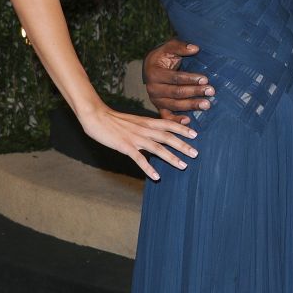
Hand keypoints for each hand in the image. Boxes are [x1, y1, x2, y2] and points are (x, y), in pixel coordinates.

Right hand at [79, 104, 197, 180]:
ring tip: (183, 166)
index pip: (168, 124)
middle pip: (167, 137)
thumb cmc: (114, 120)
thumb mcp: (134, 120)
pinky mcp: (125, 146)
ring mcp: (135, 138)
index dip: (182, 129)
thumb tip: (157, 130)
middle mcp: (144, 129)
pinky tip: (156, 177)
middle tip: (195, 154)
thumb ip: (147, 125)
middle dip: (183, 145)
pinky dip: (148, 168)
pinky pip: (139, 159)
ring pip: (157, 148)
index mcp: (146, 122)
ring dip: (171, 158)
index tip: (195, 134)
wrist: (96, 116)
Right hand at [143, 39, 213, 123]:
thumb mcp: (169, 47)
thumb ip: (181, 46)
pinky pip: (166, 116)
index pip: (175, 78)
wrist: (151, 67)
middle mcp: (152, 88)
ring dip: (191, 105)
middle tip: (211, 91)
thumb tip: (195, 48)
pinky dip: (176, 120)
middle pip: (177, 92)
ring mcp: (155, 99)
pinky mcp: (159, 107)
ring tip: (207, 104)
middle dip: (195, 92)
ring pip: (174, 105)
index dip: (191, 79)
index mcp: (154, 73)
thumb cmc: (163, 56)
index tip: (205, 79)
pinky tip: (188, 121)